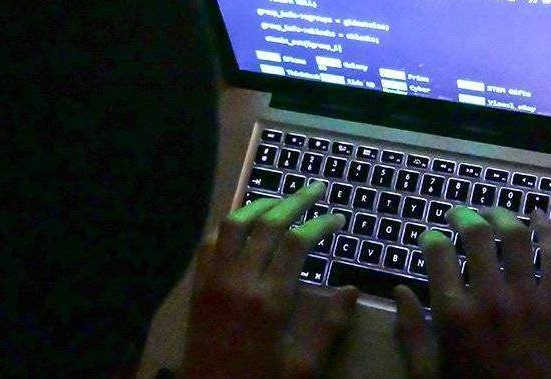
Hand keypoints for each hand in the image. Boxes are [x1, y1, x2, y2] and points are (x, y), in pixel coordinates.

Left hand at [180, 182, 357, 378]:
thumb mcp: (304, 367)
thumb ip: (331, 327)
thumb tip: (351, 290)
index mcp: (271, 300)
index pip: (297, 243)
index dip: (320, 224)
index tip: (337, 218)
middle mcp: (240, 280)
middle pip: (268, 223)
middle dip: (295, 200)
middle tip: (315, 188)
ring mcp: (214, 280)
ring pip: (234, 225)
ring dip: (259, 205)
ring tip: (280, 200)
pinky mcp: (198, 286)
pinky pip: (209, 243)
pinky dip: (227, 226)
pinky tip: (242, 225)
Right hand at [394, 206, 550, 377]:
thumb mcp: (427, 373)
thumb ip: (409, 331)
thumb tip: (399, 292)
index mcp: (453, 313)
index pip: (438, 252)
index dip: (430, 237)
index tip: (429, 238)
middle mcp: (489, 297)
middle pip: (476, 234)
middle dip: (463, 215)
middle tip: (457, 214)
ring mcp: (527, 298)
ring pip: (516, 237)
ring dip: (501, 215)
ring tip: (491, 210)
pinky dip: (549, 231)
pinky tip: (540, 216)